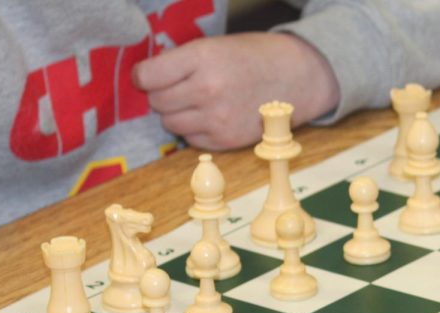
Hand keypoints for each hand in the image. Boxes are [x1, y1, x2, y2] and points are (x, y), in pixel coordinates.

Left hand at [132, 32, 340, 149]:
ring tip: (194, 103)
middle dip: (161, 95)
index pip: (148, 76)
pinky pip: (190, 139)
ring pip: (170, 123)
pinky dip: (193, 129)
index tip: (147, 77)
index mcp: (202, 58)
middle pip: (157, 102)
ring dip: (175, 114)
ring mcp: (217, 118)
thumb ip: (181, 61)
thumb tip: (146, 80)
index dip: (143, 77)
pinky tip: (209, 116)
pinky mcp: (225, 140)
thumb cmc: (253, 57)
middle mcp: (207, 90)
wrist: (296, 78)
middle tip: (178, 88)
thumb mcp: (215, 46)